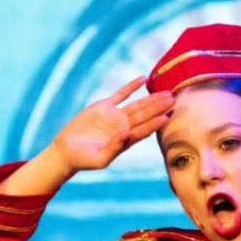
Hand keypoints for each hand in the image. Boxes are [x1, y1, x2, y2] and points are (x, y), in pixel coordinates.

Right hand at [47, 77, 173, 174]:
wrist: (66, 151)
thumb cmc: (83, 160)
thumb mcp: (99, 159)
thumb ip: (113, 149)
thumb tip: (126, 134)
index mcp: (124, 140)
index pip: (144, 130)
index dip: (155, 123)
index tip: (168, 116)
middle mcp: (123, 127)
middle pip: (145, 115)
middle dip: (159, 107)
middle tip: (174, 99)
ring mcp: (115, 116)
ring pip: (137, 105)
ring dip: (151, 99)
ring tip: (166, 92)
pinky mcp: (104, 107)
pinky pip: (121, 94)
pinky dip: (131, 87)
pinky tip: (143, 79)